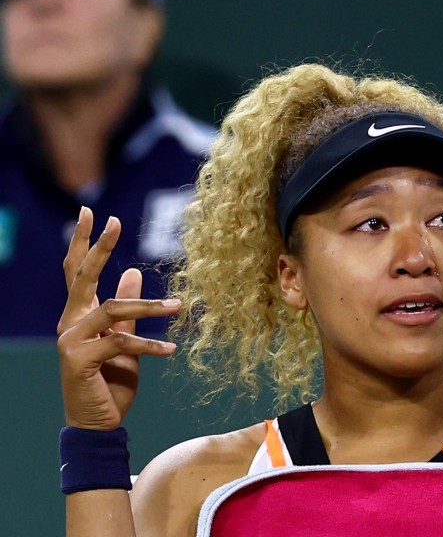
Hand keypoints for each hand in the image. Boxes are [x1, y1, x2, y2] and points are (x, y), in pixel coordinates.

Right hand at [57, 207, 179, 429]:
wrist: (99, 423)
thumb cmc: (111, 381)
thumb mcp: (125, 339)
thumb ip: (128, 308)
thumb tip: (133, 271)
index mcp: (79, 317)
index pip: (77, 272)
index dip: (83, 243)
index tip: (91, 213)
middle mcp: (70, 324)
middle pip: (83, 277)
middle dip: (99, 248)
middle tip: (114, 221)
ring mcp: (70, 341)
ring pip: (113, 309)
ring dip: (150, 307)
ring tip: (179, 305)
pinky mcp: (79, 359)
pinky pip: (120, 341)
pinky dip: (149, 344)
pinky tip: (170, 349)